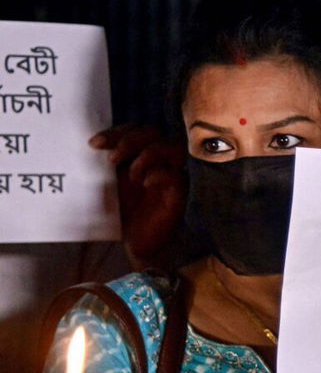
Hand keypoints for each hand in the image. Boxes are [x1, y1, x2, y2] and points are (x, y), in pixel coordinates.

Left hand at [90, 124, 186, 267]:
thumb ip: (104, 163)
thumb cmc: (121, 213)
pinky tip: (145, 184)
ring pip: (172, 145)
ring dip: (148, 154)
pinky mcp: (180, 191)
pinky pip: (176, 174)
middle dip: (130, 140)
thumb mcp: (107, 183)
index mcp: (139, 155)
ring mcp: (172, 173)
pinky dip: (159, 174)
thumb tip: (89, 145)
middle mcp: (157, 160)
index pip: (133, 129)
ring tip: (131, 175)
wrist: (134, 243)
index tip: (94, 145)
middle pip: (153, 131)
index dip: (115, 132)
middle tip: (113, 159)